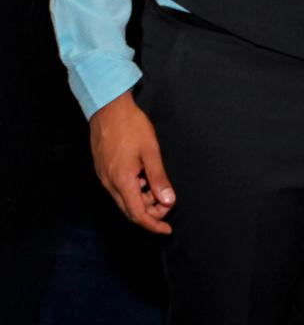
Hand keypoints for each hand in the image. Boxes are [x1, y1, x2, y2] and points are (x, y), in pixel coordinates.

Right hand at [90, 90, 175, 233]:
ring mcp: (103, 177)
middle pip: (130, 210)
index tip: (167, 229)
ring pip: (124, 199)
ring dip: (141, 200)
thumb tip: (168, 200)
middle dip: (150, 213)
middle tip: (166, 204)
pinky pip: (118, 189)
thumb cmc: (130, 126)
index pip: (138, 214)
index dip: (153, 224)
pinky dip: (133, 190)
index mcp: (122, 181)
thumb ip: (159, 177)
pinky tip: (143, 178)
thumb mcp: (151, 151)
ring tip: (157, 188)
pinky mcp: (102, 169)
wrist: (107, 107)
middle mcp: (109, 183)